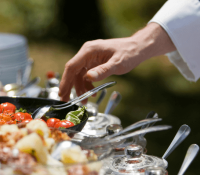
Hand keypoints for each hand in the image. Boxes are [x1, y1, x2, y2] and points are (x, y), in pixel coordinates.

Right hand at [58, 23, 175, 101]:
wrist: (137, 47)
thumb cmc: (129, 53)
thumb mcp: (117, 64)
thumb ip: (103, 71)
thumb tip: (88, 78)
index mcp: (89, 51)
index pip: (72, 66)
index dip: (65, 81)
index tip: (62, 93)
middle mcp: (86, 53)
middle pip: (72, 72)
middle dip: (69, 87)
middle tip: (65, 101)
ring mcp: (89, 58)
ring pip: (78, 75)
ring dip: (80, 89)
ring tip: (84, 102)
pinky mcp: (93, 62)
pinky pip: (85, 75)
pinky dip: (87, 85)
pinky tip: (92, 93)